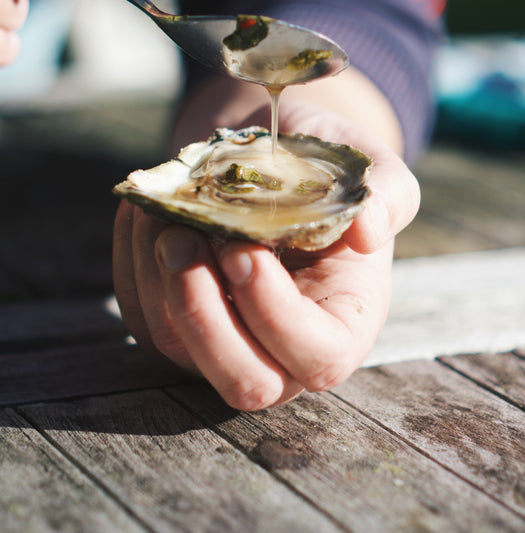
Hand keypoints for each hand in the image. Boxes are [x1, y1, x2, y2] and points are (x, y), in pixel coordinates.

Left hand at [113, 74, 419, 409]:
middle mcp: (282, 348)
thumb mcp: (369, 168)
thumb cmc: (324, 164)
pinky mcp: (173, 321)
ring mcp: (223, 340)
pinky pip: (140, 312)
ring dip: (157, 277)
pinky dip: (130, 260)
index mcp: (342, 323)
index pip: (317, 359)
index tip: (245, 246)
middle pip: (243, 383)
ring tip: (161, 210)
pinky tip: (144, 209)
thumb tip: (368, 232)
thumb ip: (387, 195)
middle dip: (204, 316)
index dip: (274, 314)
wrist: (269, 150)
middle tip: (185, 240)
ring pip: (176, 347)